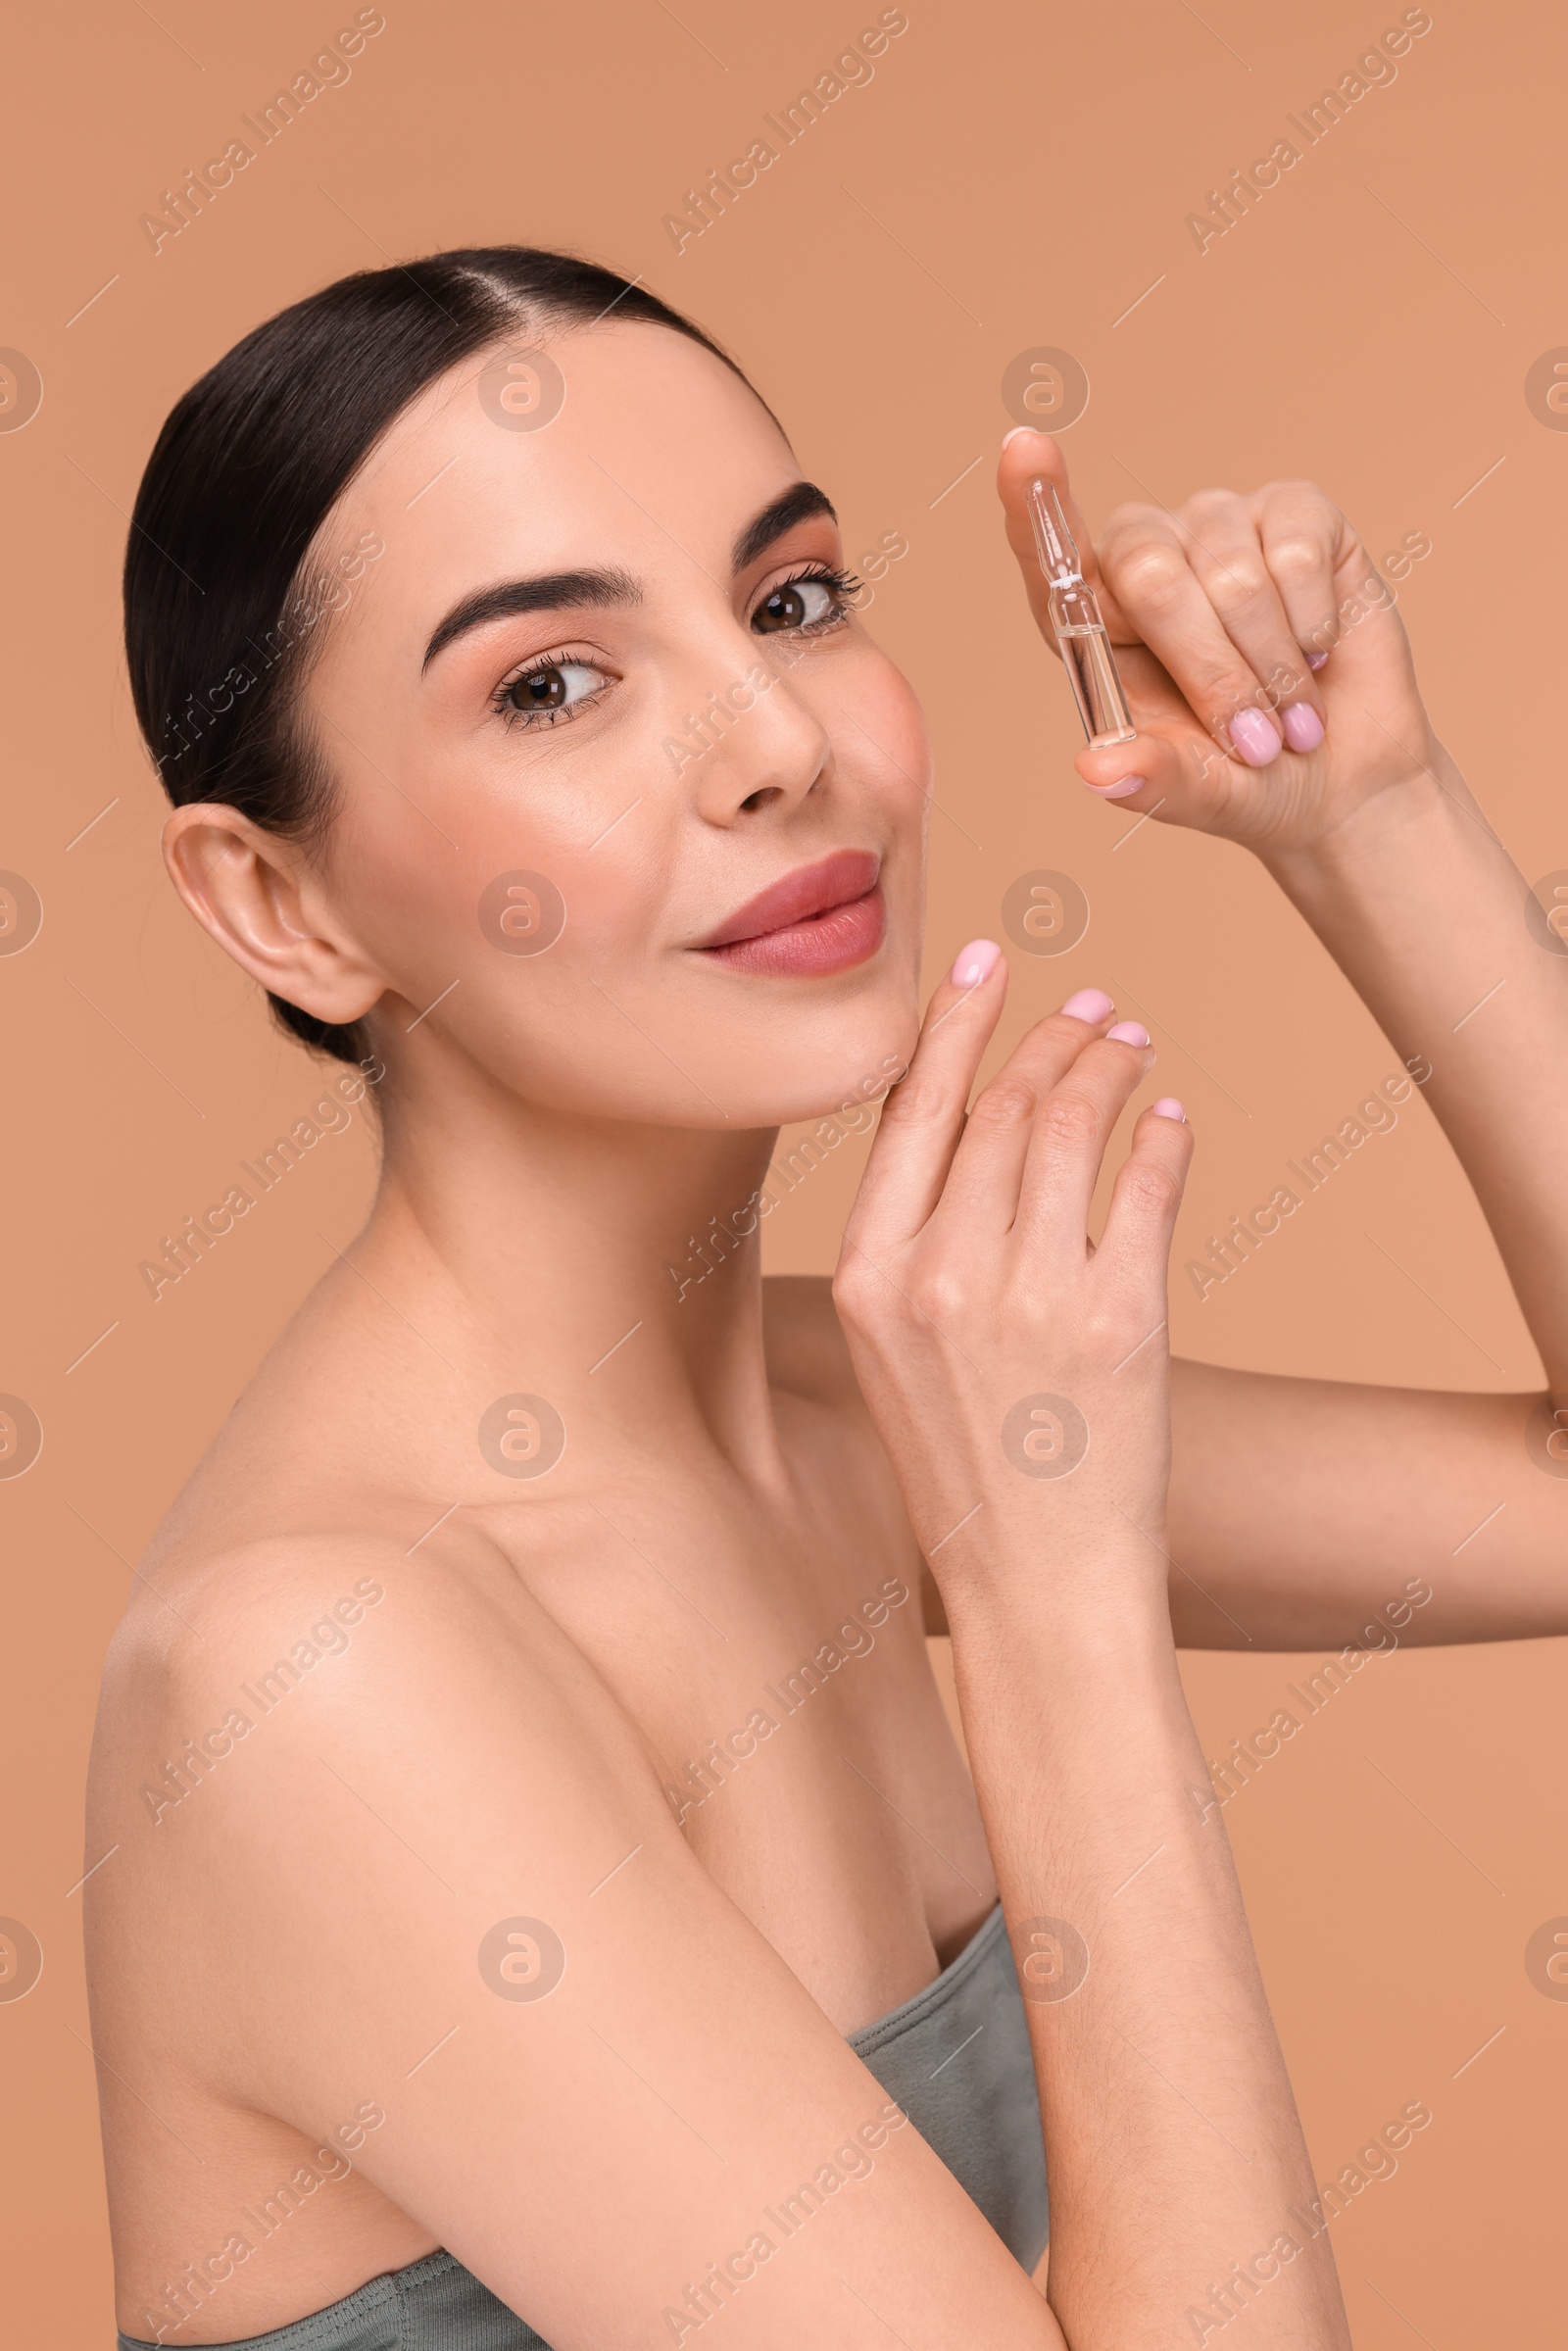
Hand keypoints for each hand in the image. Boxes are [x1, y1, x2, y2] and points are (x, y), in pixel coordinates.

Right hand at [833, 948, 1192, 1608]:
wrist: (1039, 1582)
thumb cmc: (969, 1468)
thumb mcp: (901, 1353)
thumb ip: (915, 1243)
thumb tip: (969, 1116)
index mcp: (873, 1280)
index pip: (912, 1114)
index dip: (954, 1025)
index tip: (986, 961)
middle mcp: (942, 1278)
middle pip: (1000, 1108)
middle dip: (1049, 1040)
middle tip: (1091, 1007)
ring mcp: (1031, 1297)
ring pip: (1071, 1127)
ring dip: (1109, 1067)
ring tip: (1133, 1042)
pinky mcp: (1119, 1320)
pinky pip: (1149, 1186)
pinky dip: (1164, 1136)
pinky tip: (1172, 1118)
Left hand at [998, 428, 1440, 856]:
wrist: (1343, 776)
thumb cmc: (1247, 780)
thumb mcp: (1196, 795)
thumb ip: (1150, 779)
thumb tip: (1097, 767)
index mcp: (1094, 624)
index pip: (1048, 554)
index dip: (1033, 501)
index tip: (1022, 450)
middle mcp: (1146, 558)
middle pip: (1149, 575)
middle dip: (1210, 673)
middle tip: (1253, 740)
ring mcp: (1218, 526)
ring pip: (1231, 576)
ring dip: (1272, 665)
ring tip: (1291, 711)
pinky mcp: (1294, 512)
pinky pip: (1295, 555)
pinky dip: (1313, 624)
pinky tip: (1319, 647)